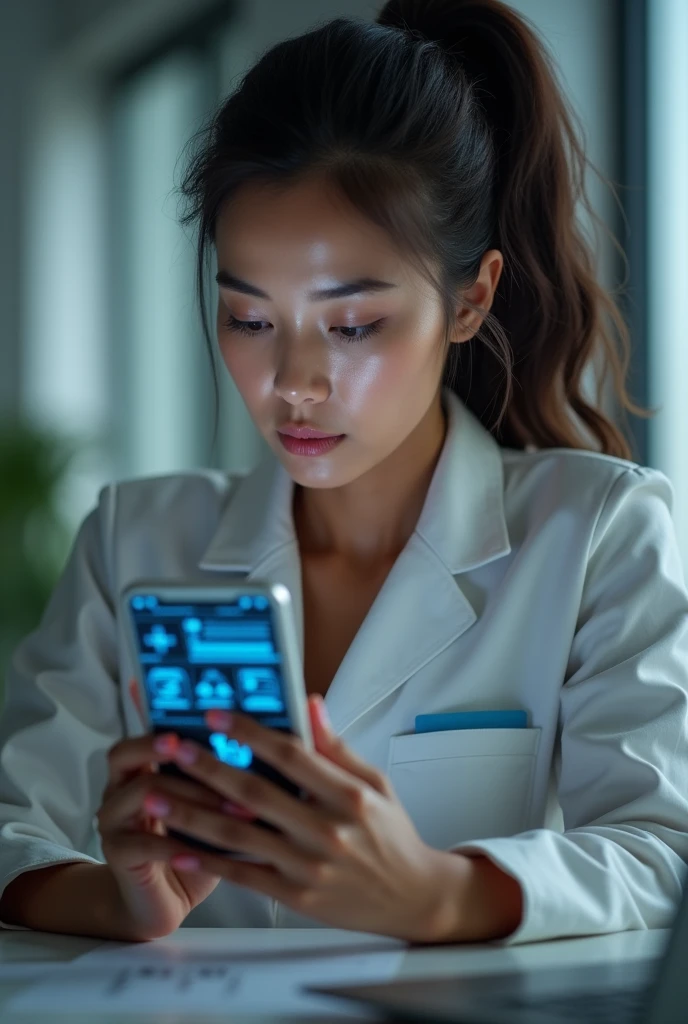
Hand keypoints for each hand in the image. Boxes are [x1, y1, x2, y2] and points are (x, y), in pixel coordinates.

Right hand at [97, 681, 224, 939]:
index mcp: (144, 763)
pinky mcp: (116, 853)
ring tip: (237, 808)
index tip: (205, 710)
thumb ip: (232, 769)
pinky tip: (210, 850)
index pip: (147, 725)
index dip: (168, 713)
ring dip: (193, 797)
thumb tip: (274, 737)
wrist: (165, 899)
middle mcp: (121, 784)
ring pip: (145, 792)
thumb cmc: (199, 844)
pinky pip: (145, 842)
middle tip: (198, 747)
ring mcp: (113, 819)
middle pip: (128, 751)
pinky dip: (181, 844)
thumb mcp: (217, 803)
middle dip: (168, 748)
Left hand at [141, 696, 463, 941]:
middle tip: (171, 748)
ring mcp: (309, 866)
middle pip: (254, 793)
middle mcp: (326, 830)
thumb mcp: (375, 783)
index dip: (249, 732)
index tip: (216, 715)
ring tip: (155, 795)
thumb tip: (311, 704)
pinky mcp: (296, 896)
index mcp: (347, 796)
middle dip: (206, 767)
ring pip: (238, 836)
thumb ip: (337, 747)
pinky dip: (208, 862)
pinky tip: (178, 848)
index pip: (290, 755)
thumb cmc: (392, 835)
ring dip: (191, 814)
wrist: (412, 898)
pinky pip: (243, 875)